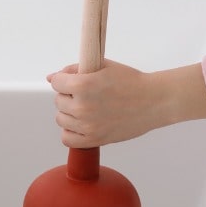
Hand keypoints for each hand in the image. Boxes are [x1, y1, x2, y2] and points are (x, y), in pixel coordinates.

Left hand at [47, 59, 205, 147]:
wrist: (154, 101)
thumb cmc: (131, 81)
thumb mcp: (103, 66)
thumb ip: (75, 69)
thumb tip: (51, 77)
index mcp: (83, 84)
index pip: (56, 82)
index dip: (65, 80)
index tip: (75, 81)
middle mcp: (82, 106)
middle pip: (58, 101)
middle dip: (68, 95)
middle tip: (87, 94)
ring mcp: (87, 126)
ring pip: (61, 119)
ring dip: (70, 113)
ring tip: (87, 108)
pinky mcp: (94, 140)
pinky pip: (67, 139)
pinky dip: (71, 132)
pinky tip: (82, 124)